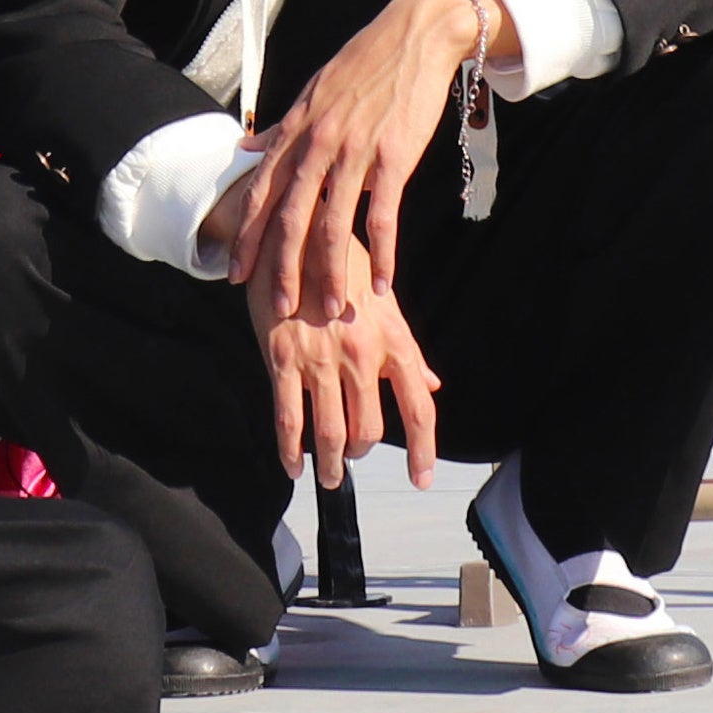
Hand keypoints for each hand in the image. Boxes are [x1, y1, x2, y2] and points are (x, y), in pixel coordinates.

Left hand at [230, 0, 506, 312]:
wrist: (413, 36)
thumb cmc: (363, 66)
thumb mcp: (312, 93)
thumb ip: (278, 129)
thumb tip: (243, 149)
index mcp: (296, 131)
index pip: (261, 193)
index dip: (247, 237)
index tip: (235, 275)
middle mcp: (317, 143)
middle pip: (290, 217)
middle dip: (281, 268)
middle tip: (279, 309)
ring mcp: (355, 151)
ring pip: (333, 225)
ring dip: (332, 273)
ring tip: (332, 310)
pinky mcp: (394, 158)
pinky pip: (384, 216)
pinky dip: (385, 254)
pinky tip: (385, 284)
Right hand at [244, 228, 441, 490]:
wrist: (294, 232)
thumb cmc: (343, 265)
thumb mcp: (384, 303)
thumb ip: (407, 349)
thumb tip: (431, 384)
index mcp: (392, 341)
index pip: (418, 409)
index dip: (422, 451)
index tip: (421, 480)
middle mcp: (361, 355)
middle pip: (369, 429)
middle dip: (361, 452)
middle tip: (352, 459)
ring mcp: (320, 360)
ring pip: (330, 432)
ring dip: (330, 464)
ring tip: (328, 477)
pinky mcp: (281, 358)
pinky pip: (288, 418)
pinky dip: (291, 451)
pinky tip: (292, 467)